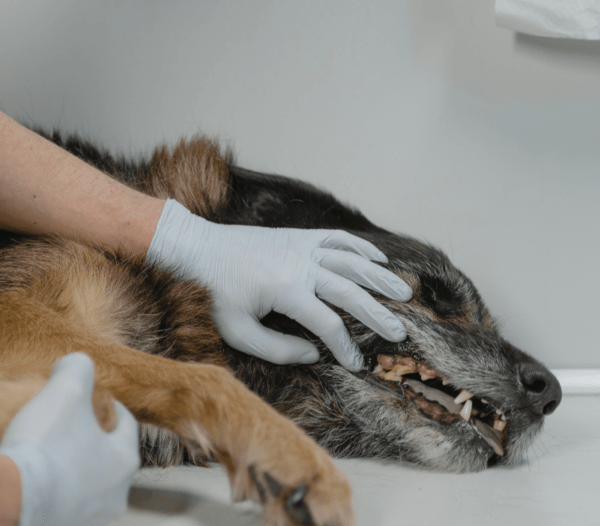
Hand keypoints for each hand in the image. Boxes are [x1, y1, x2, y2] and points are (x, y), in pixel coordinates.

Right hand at [0, 353, 139, 525]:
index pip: (126, 425)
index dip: (109, 405)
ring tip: (47, 447)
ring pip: (85, 481)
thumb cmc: (44, 446)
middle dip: (89, 437)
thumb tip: (77, 363)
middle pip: (106, 456)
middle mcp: (113, 497)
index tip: (93, 398)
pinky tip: (32, 474)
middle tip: (67, 421)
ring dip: (71, 465)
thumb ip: (78, 368)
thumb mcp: (65, 390)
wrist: (6, 498)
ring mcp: (86, 518)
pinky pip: (61, 501)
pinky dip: (52, 486)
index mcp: (124, 463)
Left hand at [146, 199, 412, 370]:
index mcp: (285, 289)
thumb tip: (314, 353)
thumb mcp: (237, 331)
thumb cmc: (212, 294)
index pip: (328, 323)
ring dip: (379, 277)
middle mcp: (299, 264)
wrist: (195, 249)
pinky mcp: (297, 236)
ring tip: (403, 293)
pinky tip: (378, 259)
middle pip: (350, 290)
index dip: (345, 346)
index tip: (356, 364)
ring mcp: (301, 245)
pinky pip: (337, 238)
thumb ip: (277, 349)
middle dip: (377, 313)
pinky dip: (360, 247)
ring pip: (351, 260)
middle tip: (399, 331)